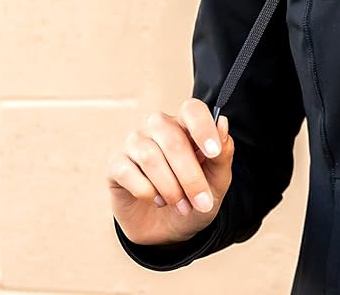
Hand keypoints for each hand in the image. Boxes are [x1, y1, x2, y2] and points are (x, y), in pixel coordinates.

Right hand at [107, 98, 234, 245]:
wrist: (169, 230)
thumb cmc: (194, 197)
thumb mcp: (217, 181)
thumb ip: (223, 153)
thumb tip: (222, 123)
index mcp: (186, 124)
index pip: (192, 109)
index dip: (203, 127)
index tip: (213, 152)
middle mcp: (159, 127)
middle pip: (172, 139)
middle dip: (189, 175)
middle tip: (201, 202)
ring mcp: (135, 143)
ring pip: (150, 156)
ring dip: (169, 187)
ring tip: (181, 205)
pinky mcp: (116, 164)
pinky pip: (127, 171)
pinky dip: (145, 191)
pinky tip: (155, 200)